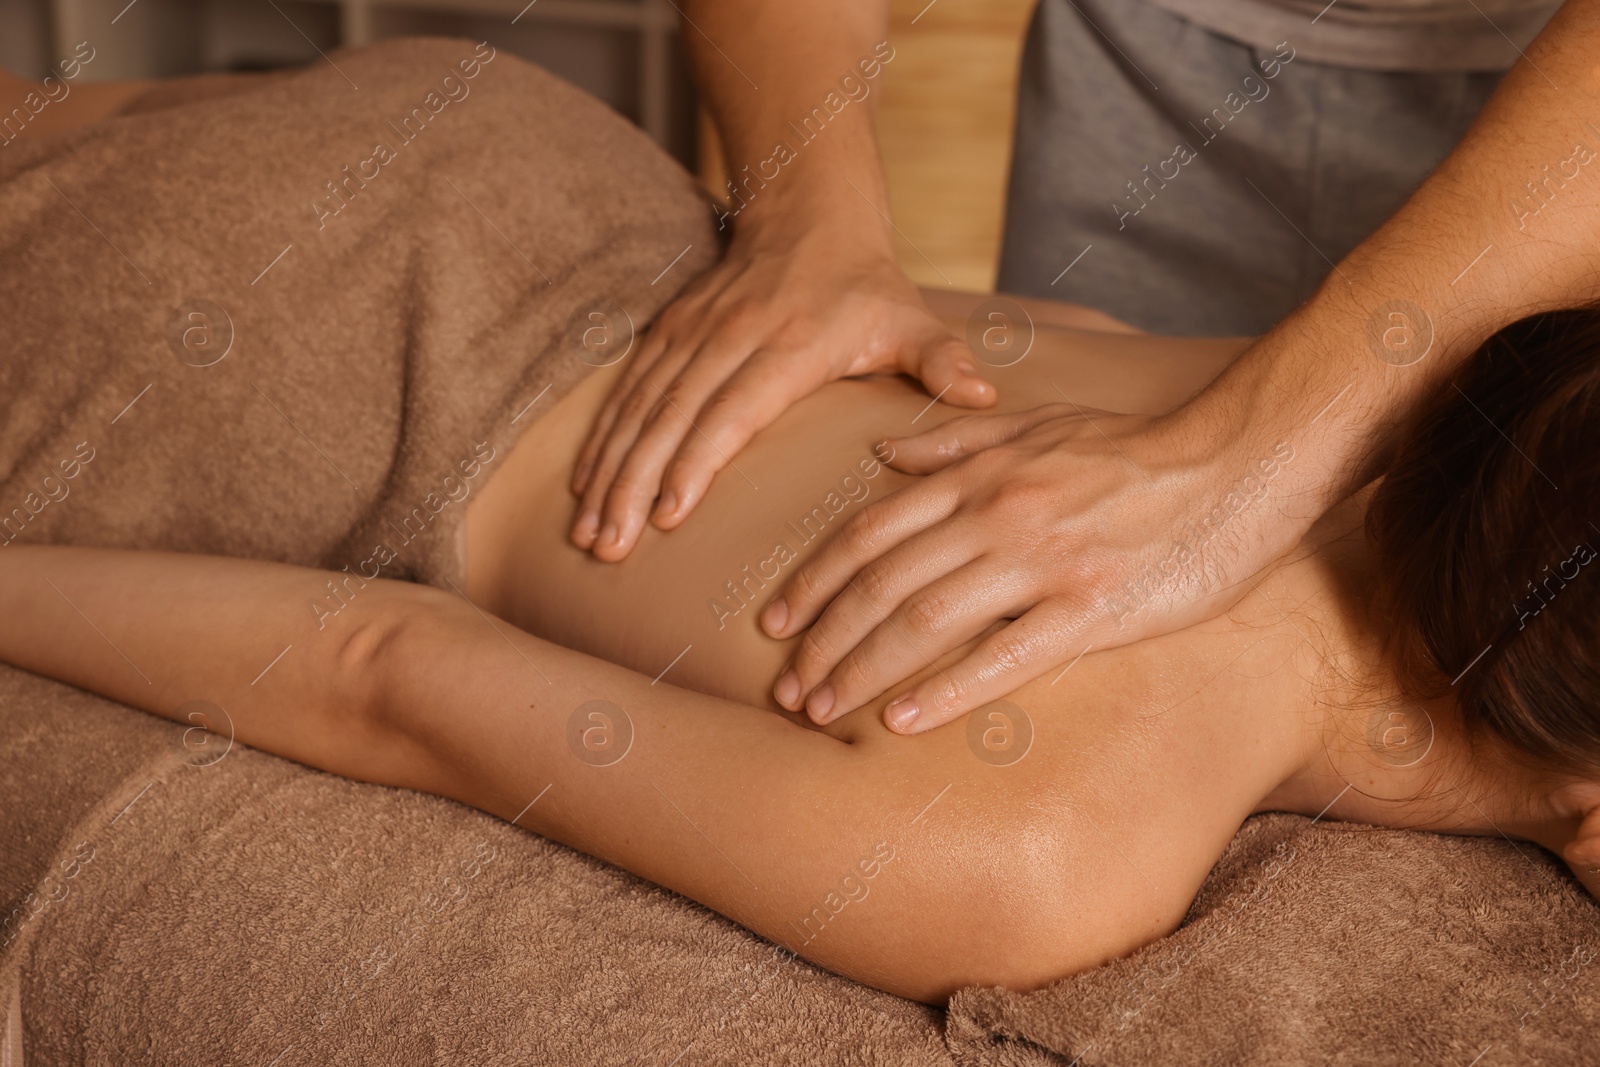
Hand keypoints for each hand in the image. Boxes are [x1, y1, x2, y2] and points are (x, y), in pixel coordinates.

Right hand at [569, 215, 995, 560]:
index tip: (668, 516)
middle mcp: (728, 339)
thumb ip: (942, 362)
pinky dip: (601, 439)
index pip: (732, 411)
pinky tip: (583, 486)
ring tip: (586, 530)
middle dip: (633, 485)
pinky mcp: (666, 333)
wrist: (807, 213)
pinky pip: (626, 392)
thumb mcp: (910, 320)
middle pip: (670, 419)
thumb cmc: (864, 287)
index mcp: (787, 345)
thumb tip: (985, 397)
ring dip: (608, 470)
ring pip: (638, 408)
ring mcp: (690, 335)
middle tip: (607, 547)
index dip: (696, 463)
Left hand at [761, 402, 1306, 733]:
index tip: (774, 622)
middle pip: (883, 582)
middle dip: (824, 638)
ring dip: (863, 669)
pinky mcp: (1093, 609)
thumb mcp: (1037, 425)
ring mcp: (1044, 563)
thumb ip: (955, 441)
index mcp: (981, 475)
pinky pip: (1005, 657)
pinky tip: (903, 722)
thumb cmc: (1134, 449)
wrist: (1234, 462)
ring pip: (927, 620)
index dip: (815, 579)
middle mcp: (998, 516)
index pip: (871, 531)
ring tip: (820, 711)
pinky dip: (946, 690)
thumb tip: (881, 455)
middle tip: (786, 688)